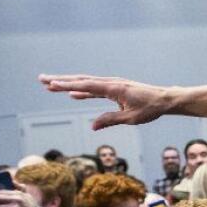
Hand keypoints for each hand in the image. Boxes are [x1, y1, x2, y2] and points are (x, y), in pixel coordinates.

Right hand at [39, 74, 172, 129]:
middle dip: (61, 80)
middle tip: (41, 79)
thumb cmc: (150, 108)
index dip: (68, 86)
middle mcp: (111, 83)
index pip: (87, 86)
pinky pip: (94, 90)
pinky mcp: (115, 89)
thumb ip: (111, 120)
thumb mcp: (131, 118)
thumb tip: (92, 127)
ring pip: (86, 83)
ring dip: (68, 84)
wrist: (164, 99)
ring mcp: (112, 85)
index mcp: (114, 88)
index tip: (52, 85)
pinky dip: (82, 91)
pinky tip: (72, 94)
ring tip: (50, 85)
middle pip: (82, 81)